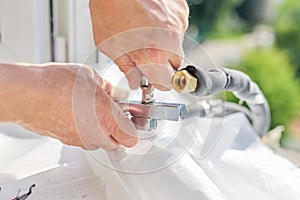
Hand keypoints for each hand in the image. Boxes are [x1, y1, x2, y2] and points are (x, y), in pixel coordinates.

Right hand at [0, 63, 137, 149]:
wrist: (28, 94)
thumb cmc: (57, 84)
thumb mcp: (91, 78)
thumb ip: (109, 89)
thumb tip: (116, 94)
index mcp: (108, 119)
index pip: (132, 138)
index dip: (133, 129)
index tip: (131, 119)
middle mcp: (96, 135)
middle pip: (117, 143)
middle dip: (118, 130)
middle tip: (114, 113)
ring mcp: (80, 140)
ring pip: (100, 143)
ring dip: (102, 131)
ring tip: (94, 111)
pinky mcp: (67, 140)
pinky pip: (84, 140)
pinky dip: (87, 131)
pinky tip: (80, 114)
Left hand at [89, 0, 188, 89]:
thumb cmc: (109, 7)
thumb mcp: (109, 45)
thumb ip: (127, 67)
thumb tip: (135, 81)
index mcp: (153, 55)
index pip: (167, 84)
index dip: (158, 83)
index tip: (151, 79)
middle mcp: (171, 41)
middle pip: (175, 66)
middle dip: (162, 64)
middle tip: (145, 55)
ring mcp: (178, 24)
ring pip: (176, 45)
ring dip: (164, 45)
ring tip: (144, 32)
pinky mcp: (181, 11)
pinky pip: (177, 28)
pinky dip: (166, 28)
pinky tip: (150, 20)